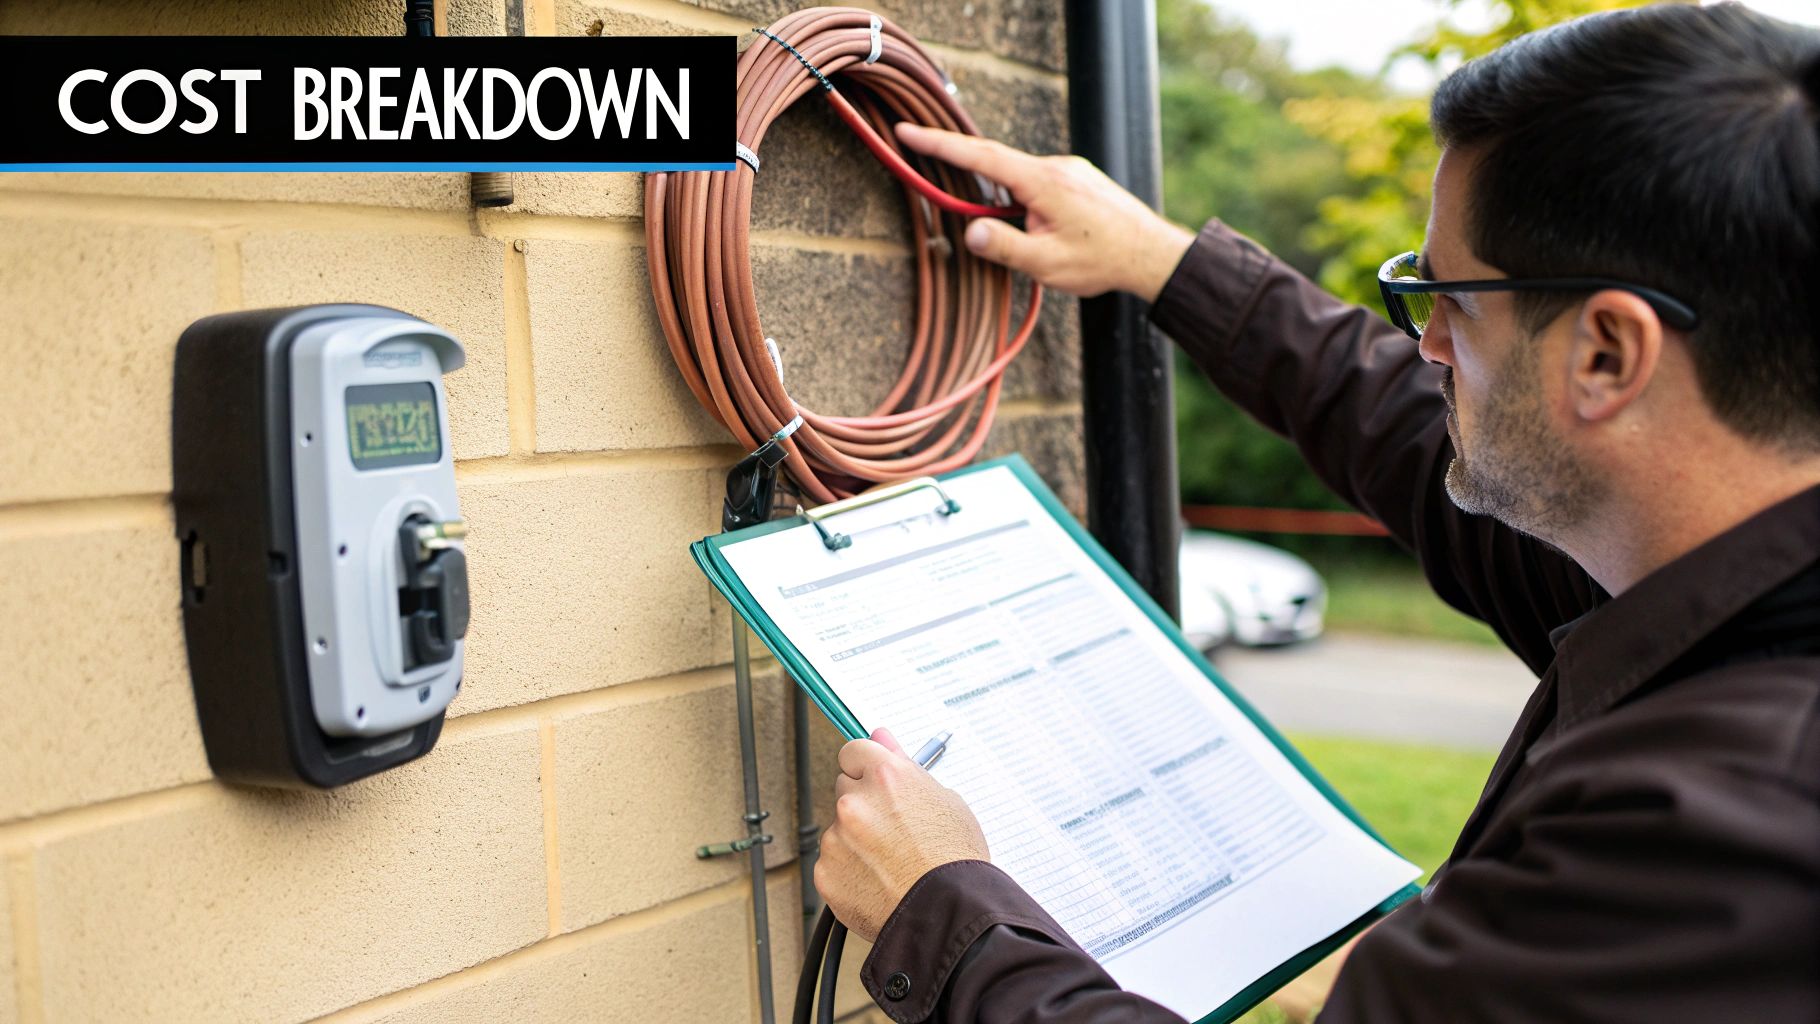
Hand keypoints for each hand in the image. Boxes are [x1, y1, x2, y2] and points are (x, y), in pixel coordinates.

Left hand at [815, 727, 989, 941]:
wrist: (947, 914)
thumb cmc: (954, 860)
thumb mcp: (946, 801)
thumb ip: (905, 768)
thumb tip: (883, 739)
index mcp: (885, 777)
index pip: (854, 750)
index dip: (866, 766)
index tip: (872, 779)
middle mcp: (855, 802)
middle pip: (844, 787)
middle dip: (863, 802)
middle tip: (892, 828)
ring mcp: (837, 838)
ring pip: (839, 828)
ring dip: (857, 839)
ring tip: (892, 862)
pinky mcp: (826, 872)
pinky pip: (833, 863)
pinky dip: (849, 871)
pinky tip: (878, 881)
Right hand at [895, 122, 1195, 301]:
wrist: (1152, 253)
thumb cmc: (1103, 260)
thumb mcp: (1046, 264)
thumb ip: (1003, 247)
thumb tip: (969, 232)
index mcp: (1042, 182)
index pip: (980, 157)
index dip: (940, 144)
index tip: (908, 131)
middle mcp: (1055, 167)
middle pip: (995, 161)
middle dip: (959, 161)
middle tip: (923, 152)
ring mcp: (1069, 170)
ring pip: (1019, 178)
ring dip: (1003, 201)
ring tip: (1018, 236)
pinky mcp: (1078, 180)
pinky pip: (1038, 184)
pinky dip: (1023, 201)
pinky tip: (1036, 231)